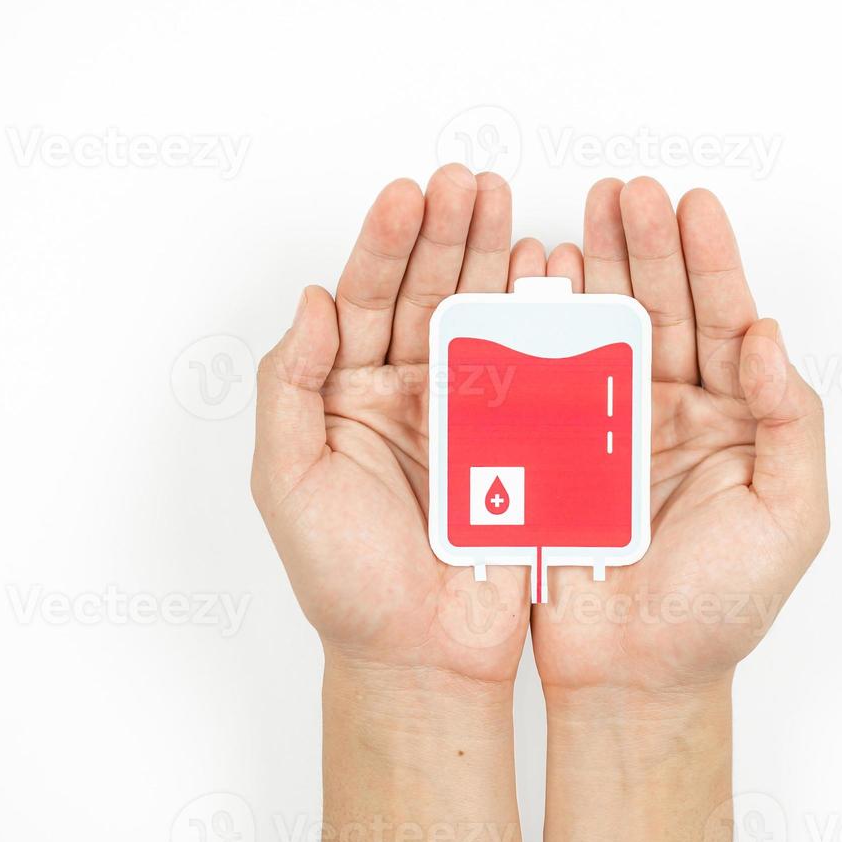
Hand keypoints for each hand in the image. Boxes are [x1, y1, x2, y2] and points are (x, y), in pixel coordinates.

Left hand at [251, 164, 531, 683]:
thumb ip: (289, 389)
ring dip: (495, 261)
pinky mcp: (522, 443)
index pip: (364, 300)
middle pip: (427, 293)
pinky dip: (545, 320)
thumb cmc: (346, 585)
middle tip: (470, 184)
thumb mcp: (288, 485)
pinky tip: (552, 276)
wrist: (421, 657)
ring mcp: (469, 415)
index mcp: (349, 397)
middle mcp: (408, 395)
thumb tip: (311, 302)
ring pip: (483, 319)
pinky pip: (534, 370)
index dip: (385, 245)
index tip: (408, 194)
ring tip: (509, 209)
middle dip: (448, 234)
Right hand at [530, 177, 828, 693]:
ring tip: (576, 218)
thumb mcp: (789, 517)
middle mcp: (671, 412)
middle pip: (659, 308)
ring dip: (589, 272)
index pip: (725, 321)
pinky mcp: (552, 453)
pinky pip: (544, 378)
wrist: (635, 678)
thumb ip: (793, 422)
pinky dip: (535, 329)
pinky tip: (531, 285)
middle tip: (626, 192)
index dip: (709, 260)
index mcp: (732, 420)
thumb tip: (769, 336)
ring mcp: (608, 428)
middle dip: (643, 246)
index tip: (692, 204)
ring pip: (599, 330)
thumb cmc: (721, 609)